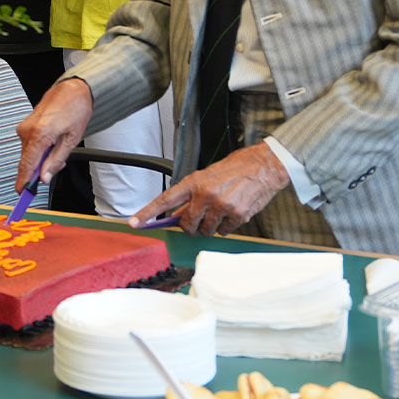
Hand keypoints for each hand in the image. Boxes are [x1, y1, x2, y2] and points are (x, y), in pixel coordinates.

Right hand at [14, 78, 93, 191]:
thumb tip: (45, 177)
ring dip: (40, 157)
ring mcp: (25, 126)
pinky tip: (52, 141)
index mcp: (39, 134)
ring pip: (29, 153)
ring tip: (58, 146)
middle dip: (39, 168)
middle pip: (27, 161)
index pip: (26, 165)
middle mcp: (28, 130)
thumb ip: (56, 161)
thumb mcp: (71, 140)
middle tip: (56, 165)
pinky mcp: (26, 124)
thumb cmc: (76, 109)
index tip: (22, 193)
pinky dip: (39, 148)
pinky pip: (29, 143)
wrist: (73, 90)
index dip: (23, 182)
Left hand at [128, 142, 291, 235]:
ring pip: (206, 231)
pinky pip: (224, 232)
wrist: (264, 165)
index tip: (134, 223)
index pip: (165, 200)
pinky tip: (234, 211)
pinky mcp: (237, 215)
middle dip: (191, 226)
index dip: (147, 213)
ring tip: (222, 209)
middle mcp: (205, 194)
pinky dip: (227, 226)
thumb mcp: (208, 176)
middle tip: (201, 217)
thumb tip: (178, 216)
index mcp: (194, 182)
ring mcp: (221, 206)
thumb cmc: (236, 168)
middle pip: (187, 225)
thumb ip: (192, 195)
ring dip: (211, 226)